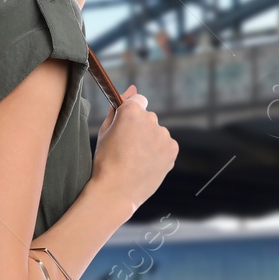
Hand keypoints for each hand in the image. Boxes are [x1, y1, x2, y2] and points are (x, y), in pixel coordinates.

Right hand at [90, 84, 177, 215]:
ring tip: (136, 160)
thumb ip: (119, 107)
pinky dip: (158, 152)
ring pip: (157, 132)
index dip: (130, 113)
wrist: (116, 191)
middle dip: (140, 128)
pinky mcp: (172, 149)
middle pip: (148, 117)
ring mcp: (163, 135)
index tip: (126, 126)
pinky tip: (146, 164)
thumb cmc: (105, 160)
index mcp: (132, 110)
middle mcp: (151, 119)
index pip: (137, 100)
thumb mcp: (105, 130)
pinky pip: (165, 145)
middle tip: (127, 148)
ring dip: (150, 141)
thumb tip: (132, 88)